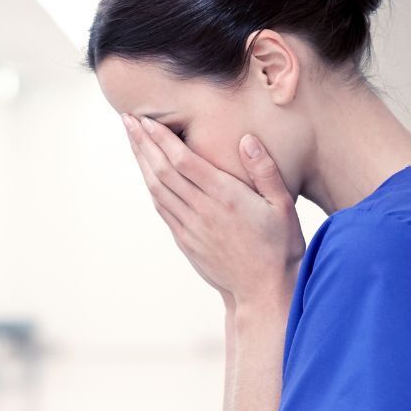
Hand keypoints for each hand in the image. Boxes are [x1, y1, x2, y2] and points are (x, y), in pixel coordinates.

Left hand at [121, 113, 305, 310]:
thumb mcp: (282, 205)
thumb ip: (265, 170)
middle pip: (162, 171)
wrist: (265, 291)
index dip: (161, 138)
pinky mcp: (186, 241)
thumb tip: (247, 139)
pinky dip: (151, 186)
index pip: (183, 161)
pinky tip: (147, 173)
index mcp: (225, 197)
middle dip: (142, 143)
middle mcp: (202, 211)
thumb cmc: (280, 246)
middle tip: (127, 120)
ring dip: (141, 163)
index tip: (146, 120)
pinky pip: (162, 209)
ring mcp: (191, 228)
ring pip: (157, 189)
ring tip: (131, 140)